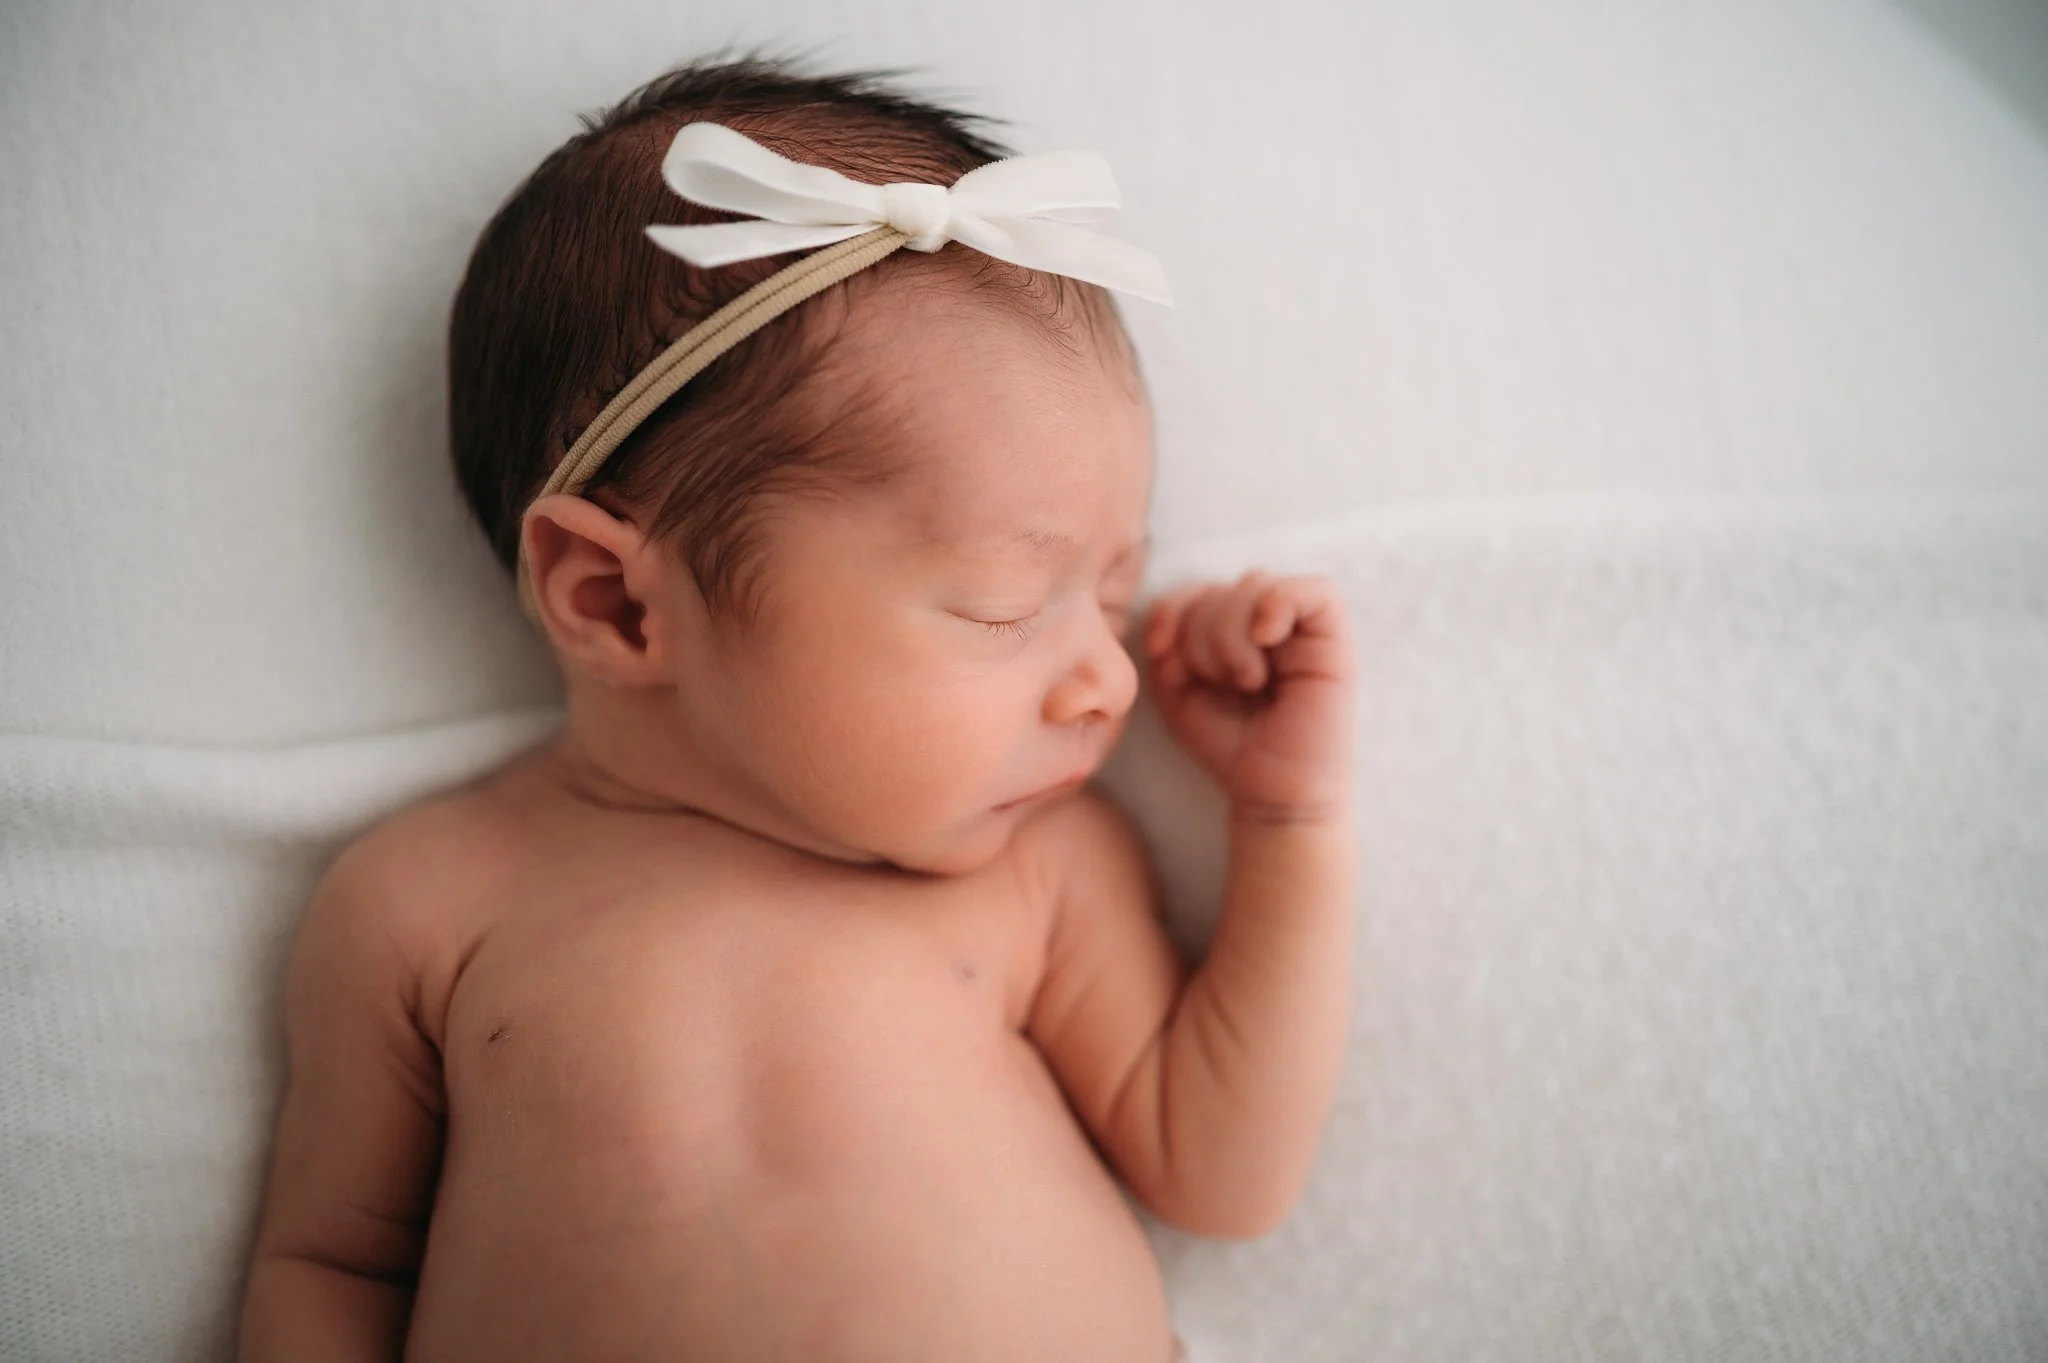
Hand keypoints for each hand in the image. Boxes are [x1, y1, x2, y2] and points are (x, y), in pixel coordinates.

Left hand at [1141, 571, 1356, 823]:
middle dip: (1203, 634)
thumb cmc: (1229, 743)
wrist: (1272, 793)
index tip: (1160, 651)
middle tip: (1223, 683)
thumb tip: (1170, 607)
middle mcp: (1268, 622)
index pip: (1196, 588)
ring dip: (1232, 634)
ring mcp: (1303, 627)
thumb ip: (1166, 643)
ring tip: (1247, 681)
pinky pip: (1314, 591)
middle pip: (1221, 586)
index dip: (1171, 610)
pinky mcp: (1334, 638)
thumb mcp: (1177, 690)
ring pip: (1256, 584)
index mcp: (1231, 629)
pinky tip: (1266, 640)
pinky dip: (1278, 605)